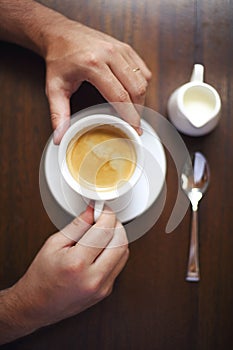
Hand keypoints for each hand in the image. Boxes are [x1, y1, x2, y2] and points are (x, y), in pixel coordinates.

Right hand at [1, 206, 128, 341]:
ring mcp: (102, 287)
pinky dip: (115, 251)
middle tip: (104, 219)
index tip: (103, 209)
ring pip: (124, 252)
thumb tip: (93, 211)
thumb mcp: (54, 244)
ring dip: (117, 237)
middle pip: (120, 241)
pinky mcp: (106, 291)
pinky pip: (119, 264)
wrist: (37, 305)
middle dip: (115, 224)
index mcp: (77, 263)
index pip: (105, 230)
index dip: (107, 214)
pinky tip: (102, 248)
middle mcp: (93, 277)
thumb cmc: (42, 276)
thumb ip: (77, 225)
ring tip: (102, 233)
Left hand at [45, 20, 151, 142]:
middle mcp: (109, 54)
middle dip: (138, 110)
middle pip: (136, 88)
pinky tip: (133, 93)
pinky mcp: (124, 47)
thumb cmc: (58, 59)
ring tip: (133, 110)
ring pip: (142, 79)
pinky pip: (142, 69)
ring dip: (141, 98)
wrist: (60, 33)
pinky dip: (141, 84)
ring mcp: (119, 49)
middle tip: (134, 123)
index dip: (130, 116)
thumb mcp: (54, 88)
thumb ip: (58, 114)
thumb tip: (60, 137)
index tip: (134, 129)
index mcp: (93, 64)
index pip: (120, 96)